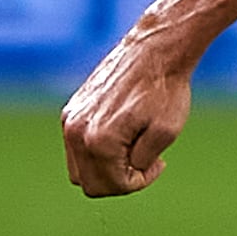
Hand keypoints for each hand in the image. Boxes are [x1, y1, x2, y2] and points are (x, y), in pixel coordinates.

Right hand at [61, 30, 197, 197]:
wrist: (155, 49)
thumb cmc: (165, 90)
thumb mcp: (166, 133)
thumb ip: (141, 163)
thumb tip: (124, 173)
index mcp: (98, 141)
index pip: (112, 186)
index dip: (139, 181)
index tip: (158, 162)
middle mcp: (76, 131)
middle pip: (89, 184)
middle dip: (119, 179)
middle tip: (145, 159)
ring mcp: (70, 119)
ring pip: (79, 168)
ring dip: (106, 167)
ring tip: (134, 147)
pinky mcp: (72, 109)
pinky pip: (77, 147)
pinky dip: (97, 151)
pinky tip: (123, 134)